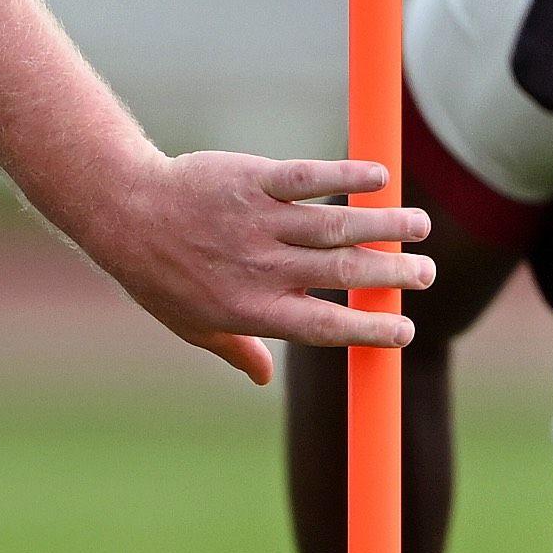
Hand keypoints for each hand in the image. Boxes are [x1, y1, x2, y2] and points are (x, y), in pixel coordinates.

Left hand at [61, 153, 432, 385]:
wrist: (126, 213)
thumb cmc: (160, 276)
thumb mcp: (192, 326)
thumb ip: (237, 350)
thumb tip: (263, 378)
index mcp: (254, 311)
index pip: (326, 326)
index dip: (370, 330)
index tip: (405, 331)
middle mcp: (262, 268)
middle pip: (343, 273)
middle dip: (392, 275)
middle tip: (427, 275)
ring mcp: (259, 222)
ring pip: (334, 224)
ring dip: (384, 224)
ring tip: (421, 226)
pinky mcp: (252, 179)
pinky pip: (306, 177)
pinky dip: (345, 174)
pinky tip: (378, 176)